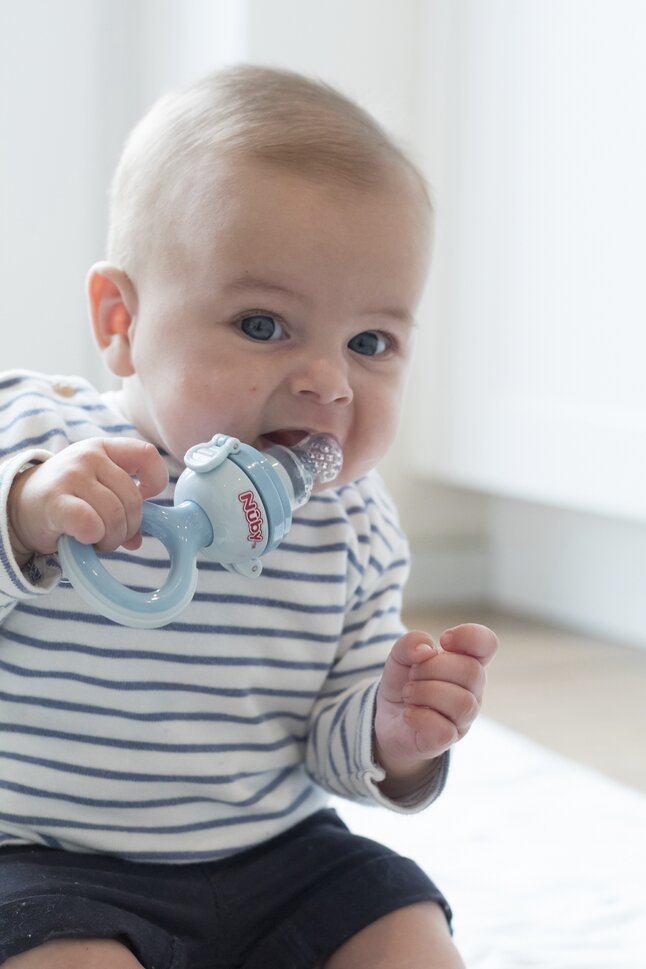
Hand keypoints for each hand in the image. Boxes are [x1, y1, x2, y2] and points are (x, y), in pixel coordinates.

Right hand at [7, 438, 168, 563]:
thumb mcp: (97, 490)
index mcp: (104, 448)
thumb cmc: (66, 498)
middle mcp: (89, 456)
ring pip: (115, 515)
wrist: (19, 505)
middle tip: (112, 536)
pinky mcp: (55, 501)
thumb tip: (137, 540)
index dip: (156, 482)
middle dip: (128, 528)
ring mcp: (72, 475)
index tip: (145, 499)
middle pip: (133, 499)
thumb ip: (123, 506)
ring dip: (111, 539)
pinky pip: (90, 524)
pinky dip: (93, 538)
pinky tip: (84, 539)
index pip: (147, 455)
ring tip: (96, 540)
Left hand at [374, 624, 497, 793]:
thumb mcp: (400, 656)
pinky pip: (443, 729)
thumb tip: (427, 649)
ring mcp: (462, 717)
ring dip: (425, 692)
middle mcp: (471, 689)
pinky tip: (409, 713)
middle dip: (433, 667)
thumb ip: (410, 643)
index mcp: (465, 662)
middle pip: (472, 671)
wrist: (389, 720)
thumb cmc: (404, 683)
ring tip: (408, 693)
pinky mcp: (446, 740)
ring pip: (462, 703)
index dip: (469, 636)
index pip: (487, 644)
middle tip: (413, 674)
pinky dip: (419, 717)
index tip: (443, 641)